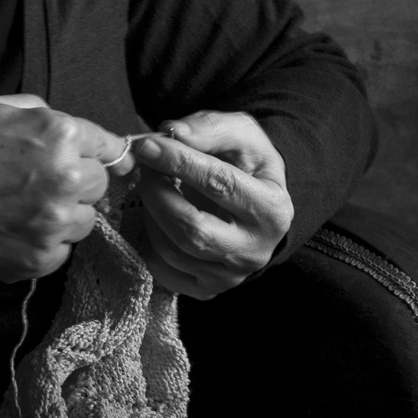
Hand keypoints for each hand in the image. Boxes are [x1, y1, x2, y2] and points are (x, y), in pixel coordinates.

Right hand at [0, 95, 128, 285]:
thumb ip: (45, 114)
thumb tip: (80, 132)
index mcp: (60, 135)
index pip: (109, 147)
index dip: (105, 152)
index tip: (110, 159)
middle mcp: (66, 179)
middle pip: (99, 184)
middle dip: (78, 181)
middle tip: (43, 181)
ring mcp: (53, 223)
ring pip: (85, 221)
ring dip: (65, 214)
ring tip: (26, 207)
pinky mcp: (38, 258)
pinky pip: (61, 250)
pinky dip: (45, 242)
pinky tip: (15, 229)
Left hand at [130, 111, 293, 299]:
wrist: (257, 202)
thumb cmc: (249, 164)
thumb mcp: (242, 134)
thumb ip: (209, 128)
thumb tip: (172, 132)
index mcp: (273, 210)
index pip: (219, 184)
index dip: (178, 162)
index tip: (148, 144)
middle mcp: (255, 251)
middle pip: (192, 228)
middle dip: (157, 193)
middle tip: (144, 166)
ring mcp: (230, 276)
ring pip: (172, 250)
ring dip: (150, 213)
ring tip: (152, 187)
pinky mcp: (206, 289)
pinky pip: (163, 270)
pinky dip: (149, 240)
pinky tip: (158, 216)